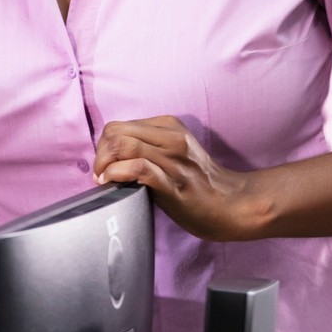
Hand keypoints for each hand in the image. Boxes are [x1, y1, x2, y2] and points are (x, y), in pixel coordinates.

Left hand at [93, 115, 266, 240]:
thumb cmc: (198, 181)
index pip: (118, 126)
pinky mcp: (173, 182)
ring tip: (104, 179)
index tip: (104, 164)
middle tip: (101, 173)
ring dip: (104, 164)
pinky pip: (137, 167)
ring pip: (122, 146)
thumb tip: (108, 154)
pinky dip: (116, 173)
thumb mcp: (173, 151)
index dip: (103, 145)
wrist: (232, 204)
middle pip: (114, 133)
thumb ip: (146, 145)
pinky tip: (113, 182)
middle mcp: (171, 138)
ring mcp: (173, 159)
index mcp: (169, 126)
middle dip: (99, 153)